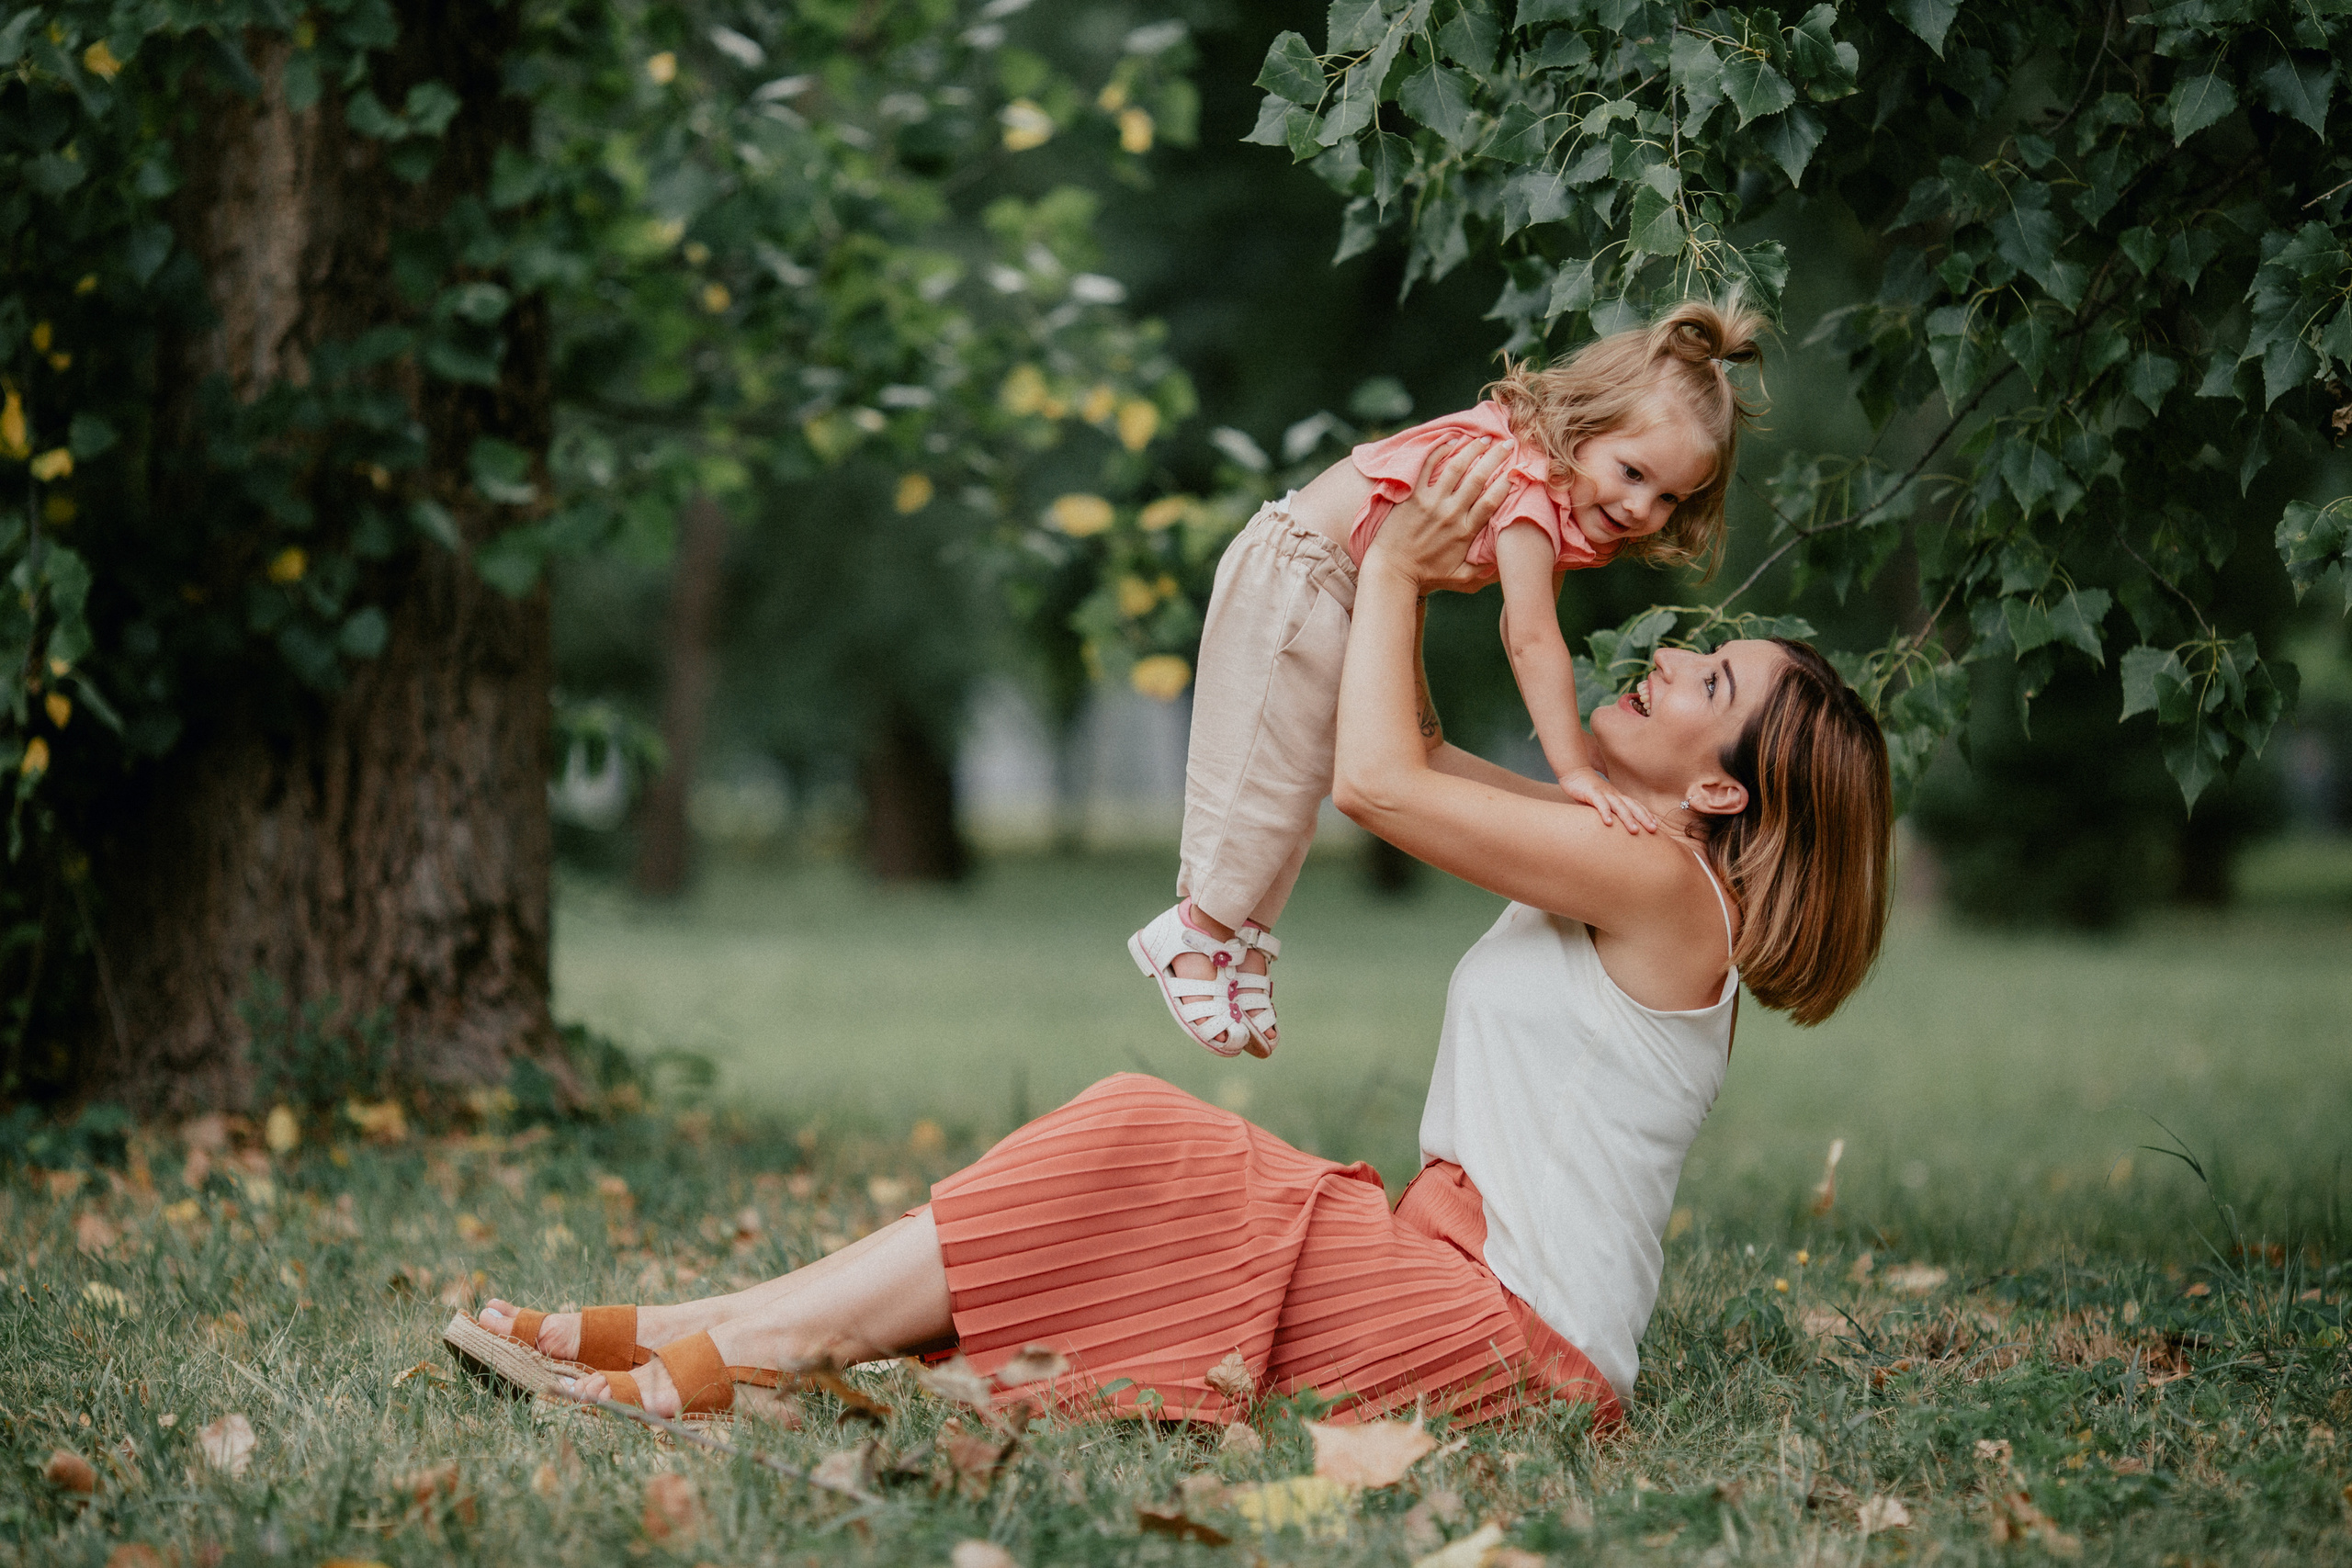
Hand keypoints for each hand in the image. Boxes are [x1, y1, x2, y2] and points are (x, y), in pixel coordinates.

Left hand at [1361, 436, 1510, 594]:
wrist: (1392, 570)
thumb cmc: (1426, 574)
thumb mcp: (1459, 576)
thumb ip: (1481, 569)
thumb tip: (1500, 562)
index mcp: (1465, 532)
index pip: (1491, 501)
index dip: (1506, 483)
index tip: (1517, 470)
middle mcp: (1451, 514)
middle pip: (1478, 479)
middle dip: (1496, 458)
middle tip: (1508, 443)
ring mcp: (1431, 502)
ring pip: (1456, 468)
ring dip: (1472, 449)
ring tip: (1485, 438)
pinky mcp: (1413, 496)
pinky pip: (1427, 467)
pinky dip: (1440, 450)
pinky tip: (1451, 440)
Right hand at [1559, 766, 1661, 834]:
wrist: (1574, 772)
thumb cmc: (1587, 790)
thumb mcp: (1601, 801)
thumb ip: (1608, 810)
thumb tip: (1613, 825)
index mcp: (1618, 797)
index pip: (1635, 805)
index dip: (1646, 814)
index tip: (1655, 825)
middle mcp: (1614, 794)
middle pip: (1632, 806)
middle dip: (1644, 818)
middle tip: (1653, 830)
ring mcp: (1604, 793)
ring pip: (1619, 806)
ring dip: (1627, 818)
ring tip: (1634, 831)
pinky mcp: (1592, 793)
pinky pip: (1600, 803)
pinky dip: (1605, 813)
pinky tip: (1608, 823)